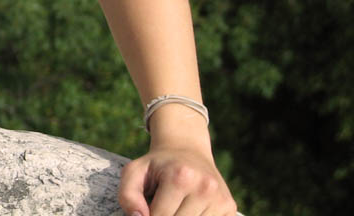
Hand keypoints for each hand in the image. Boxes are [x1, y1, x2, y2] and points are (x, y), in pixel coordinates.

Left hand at [119, 141, 236, 215]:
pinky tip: (190, 209)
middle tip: (162, 205)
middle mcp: (204, 187)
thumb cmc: (157, 165)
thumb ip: (128, 196)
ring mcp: (220, 198)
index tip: (147, 209)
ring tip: (176, 205)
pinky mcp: (230, 208)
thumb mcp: (134, 172)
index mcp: (180, 177)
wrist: (186, 149)